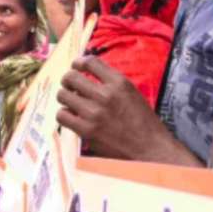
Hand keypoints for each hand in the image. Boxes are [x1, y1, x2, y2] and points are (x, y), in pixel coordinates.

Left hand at [56, 56, 203, 166]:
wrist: (150, 149)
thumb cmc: (143, 122)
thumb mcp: (132, 93)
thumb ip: (111, 83)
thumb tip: (87, 75)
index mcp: (119, 83)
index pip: (90, 62)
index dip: (78, 62)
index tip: (76, 66)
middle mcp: (106, 95)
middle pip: (71, 77)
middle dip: (67, 80)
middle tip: (69, 87)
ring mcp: (95, 113)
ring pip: (63, 95)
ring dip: (64, 97)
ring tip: (70, 102)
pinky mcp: (87, 130)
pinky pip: (62, 116)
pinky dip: (64, 115)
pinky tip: (72, 117)